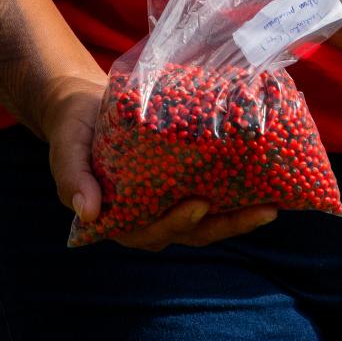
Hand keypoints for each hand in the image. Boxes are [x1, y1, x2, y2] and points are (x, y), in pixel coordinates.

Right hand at [43, 72, 276, 251]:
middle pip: (195, 231)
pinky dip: (238, 194)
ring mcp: (170, 202)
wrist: (85, 109)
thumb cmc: (75, 132)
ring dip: (242, 217)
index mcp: (121, 218)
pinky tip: (267, 183)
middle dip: (229, 224)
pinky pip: (214, 194)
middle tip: (262, 209)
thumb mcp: (66, 150)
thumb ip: (72, 177)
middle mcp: (150, 217)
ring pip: (211, 220)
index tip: (198, 203)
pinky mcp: (184, 182)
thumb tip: (87, 211)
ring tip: (275, 205)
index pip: (153, 230)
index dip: (178, 222)